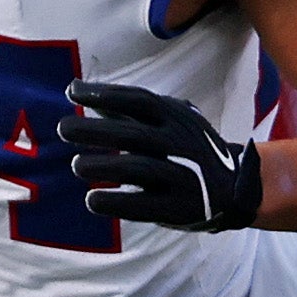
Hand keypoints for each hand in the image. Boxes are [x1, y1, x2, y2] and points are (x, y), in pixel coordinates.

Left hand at [57, 81, 263, 231]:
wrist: (233, 188)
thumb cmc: (185, 147)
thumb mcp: (167, 120)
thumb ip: (124, 108)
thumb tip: (74, 89)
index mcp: (176, 117)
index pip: (138, 101)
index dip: (105, 94)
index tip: (72, 93)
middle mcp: (180, 143)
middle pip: (132, 134)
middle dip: (96, 131)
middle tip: (63, 128)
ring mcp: (181, 176)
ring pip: (137, 169)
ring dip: (102, 167)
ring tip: (77, 165)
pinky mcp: (178, 207)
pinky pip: (143, 205)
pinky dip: (116, 202)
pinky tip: (92, 200)